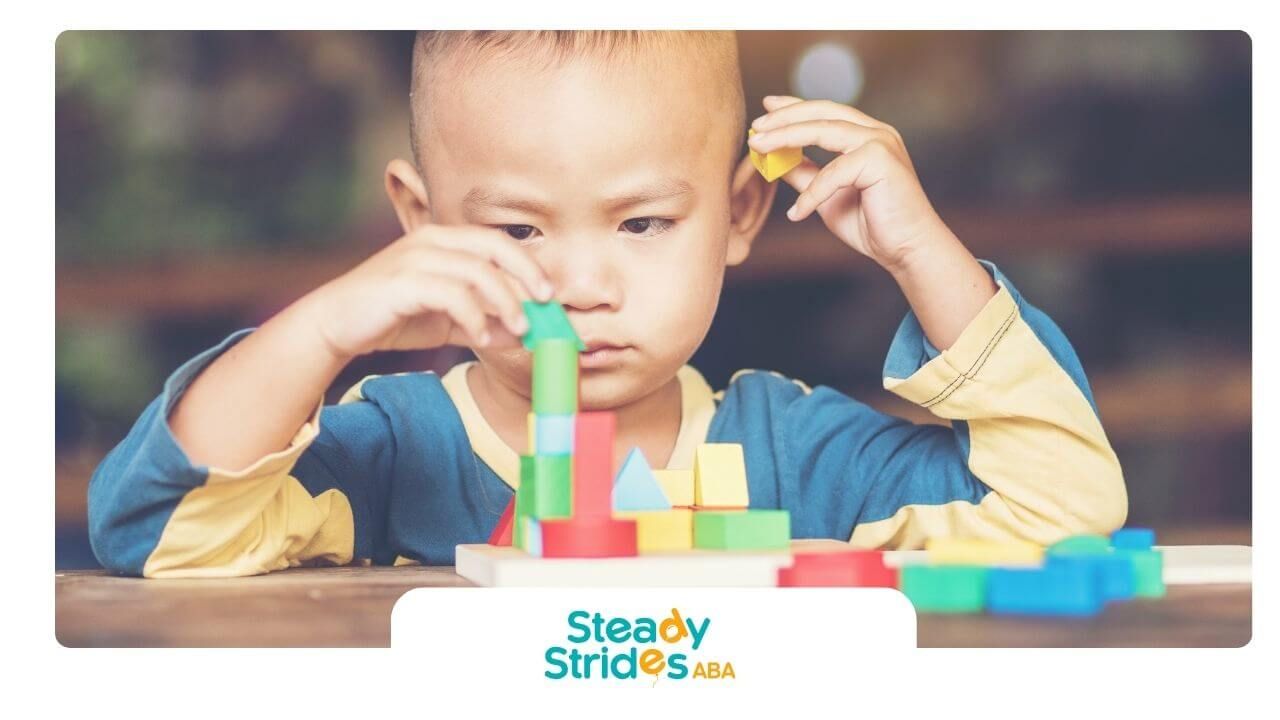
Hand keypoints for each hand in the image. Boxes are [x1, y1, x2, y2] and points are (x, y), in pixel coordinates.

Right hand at [300, 224, 554, 360]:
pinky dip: (475, 317)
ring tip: (519, 329)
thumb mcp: (447, 321)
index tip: (550, 297)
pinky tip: (482, 337)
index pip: (498, 243)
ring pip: (479, 271)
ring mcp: (416, 257)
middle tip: (545, 306)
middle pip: (495, 247)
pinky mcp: (403, 282)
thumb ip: (483, 322)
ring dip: (506, 302)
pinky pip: (452, 294)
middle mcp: (432, 240)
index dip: (529, 266)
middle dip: (527, 276)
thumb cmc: (393, 317)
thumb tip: (526, 334)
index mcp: (444, 240)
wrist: (336, 325)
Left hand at [747, 95, 952, 273]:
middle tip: (755, 127)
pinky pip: (833, 172)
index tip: (765, 107)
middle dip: (783, 118)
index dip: (793, 107)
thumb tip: (775, 161)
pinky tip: (797, 213)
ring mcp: (880, 142)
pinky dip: (812, 193)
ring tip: (758, 147)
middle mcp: (876, 132)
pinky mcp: (881, 161)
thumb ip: (805, 175)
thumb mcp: (826, 196)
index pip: (825, 112)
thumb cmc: (872, 224)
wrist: (906, 249)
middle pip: (822, 113)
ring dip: (786, 137)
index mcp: (866, 135)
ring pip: (824, 131)